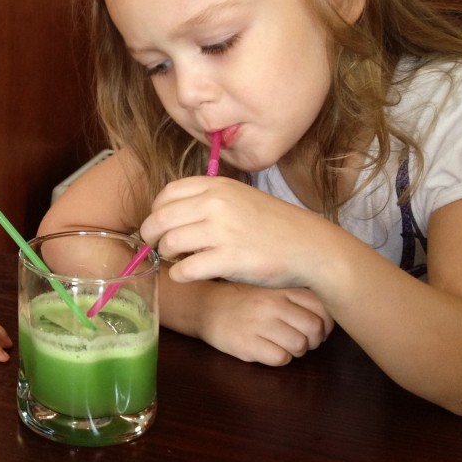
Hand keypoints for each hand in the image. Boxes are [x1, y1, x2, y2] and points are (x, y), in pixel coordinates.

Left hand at [140, 176, 338, 288]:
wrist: (310, 247)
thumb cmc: (274, 226)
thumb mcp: (240, 198)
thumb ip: (208, 200)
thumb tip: (168, 214)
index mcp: (217, 186)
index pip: (166, 194)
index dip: (155, 211)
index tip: (159, 224)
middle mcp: (216, 204)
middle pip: (160, 219)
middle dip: (150, 236)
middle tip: (155, 246)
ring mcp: (222, 232)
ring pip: (168, 243)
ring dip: (165, 255)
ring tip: (176, 259)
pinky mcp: (228, 260)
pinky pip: (184, 269)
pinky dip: (179, 274)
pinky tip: (185, 275)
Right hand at [196, 282, 333, 365]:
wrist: (205, 307)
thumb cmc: (243, 300)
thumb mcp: (270, 289)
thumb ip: (297, 297)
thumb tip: (329, 317)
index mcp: (280, 288)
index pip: (322, 308)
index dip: (325, 324)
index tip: (316, 329)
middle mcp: (272, 303)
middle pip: (314, 329)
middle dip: (312, 341)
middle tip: (299, 340)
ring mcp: (259, 323)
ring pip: (299, 346)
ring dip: (296, 351)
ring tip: (282, 345)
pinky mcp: (247, 343)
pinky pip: (280, 358)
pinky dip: (279, 358)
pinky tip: (267, 350)